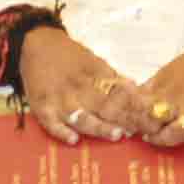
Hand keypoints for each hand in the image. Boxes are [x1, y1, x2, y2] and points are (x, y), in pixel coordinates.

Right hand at [18, 23, 151, 143]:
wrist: (36, 44)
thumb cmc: (68, 54)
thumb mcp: (93, 60)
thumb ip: (112, 76)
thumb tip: (134, 88)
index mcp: (92, 74)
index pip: (118, 93)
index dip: (133, 107)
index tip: (147, 117)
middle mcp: (77, 87)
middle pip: (103, 106)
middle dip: (122, 119)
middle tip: (137, 130)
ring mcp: (59, 99)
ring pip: (81, 117)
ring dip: (99, 127)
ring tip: (116, 134)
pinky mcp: (41, 107)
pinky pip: (51, 124)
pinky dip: (62, 132)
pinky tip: (74, 140)